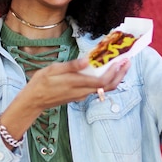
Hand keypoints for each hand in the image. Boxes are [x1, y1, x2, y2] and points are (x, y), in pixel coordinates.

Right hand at [0, 57, 130, 145]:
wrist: (34, 101)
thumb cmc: (41, 83)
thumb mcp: (53, 69)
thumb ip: (72, 66)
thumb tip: (88, 60)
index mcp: (77, 84)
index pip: (102, 80)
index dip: (115, 72)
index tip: (121, 61)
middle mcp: (82, 92)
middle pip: (108, 86)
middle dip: (120, 74)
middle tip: (127, 61)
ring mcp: (82, 95)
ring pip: (104, 88)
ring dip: (115, 77)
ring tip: (120, 63)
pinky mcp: (79, 95)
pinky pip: (97, 88)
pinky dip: (105, 79)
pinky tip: (105, 69)